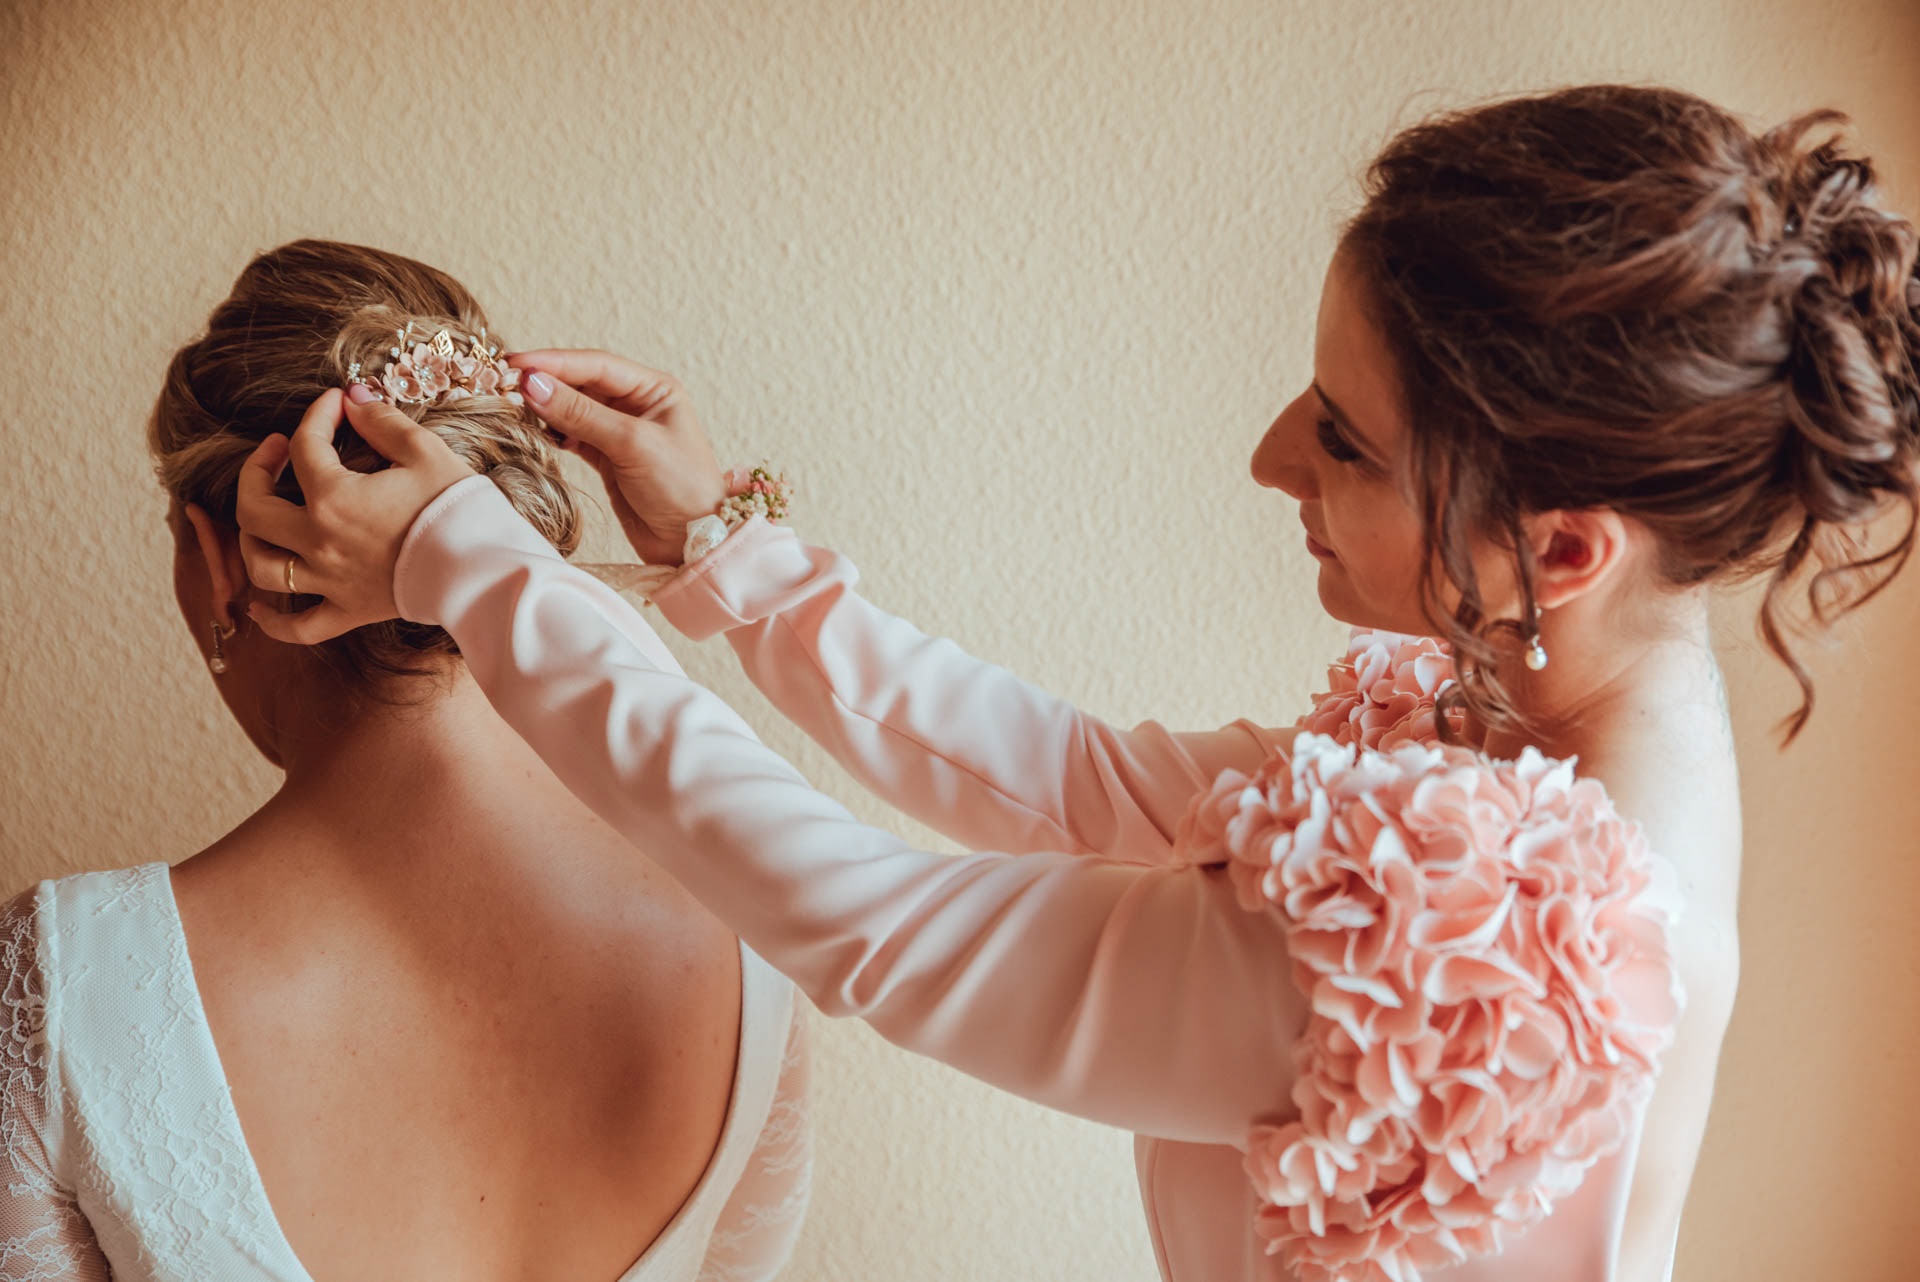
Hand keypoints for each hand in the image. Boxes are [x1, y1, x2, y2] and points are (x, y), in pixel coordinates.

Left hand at [235, 386, 474, 642]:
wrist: (485, 571)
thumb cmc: (458, 509)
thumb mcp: (425, 452)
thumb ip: (382, 423)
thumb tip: (355, 402)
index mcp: (333, 497)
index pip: (304, 446)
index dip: (317, 414)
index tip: (336, 403)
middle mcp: (319, 541)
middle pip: (254, 508)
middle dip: (256, 471)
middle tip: (278, 451)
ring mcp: (330, 581)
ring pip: (261, 566)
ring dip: (250, 539)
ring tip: (264, 519)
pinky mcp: (350, 611)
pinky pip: (298, 627)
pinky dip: (272, 621)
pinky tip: (259, 607)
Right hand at [509, 349, 726, 564]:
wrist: (693, 542)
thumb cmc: (681, 488)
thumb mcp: (632, 444)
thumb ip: (582, 414)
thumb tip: (533, 384)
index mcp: (654, 389)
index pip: (596, 365)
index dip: (554, 362)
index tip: (516, 364)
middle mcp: (637, 405)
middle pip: (581, 383)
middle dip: (545, 383)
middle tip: (504, 384)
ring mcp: (620, 431)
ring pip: (573, 409)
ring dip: (545, 408)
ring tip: (514, 408)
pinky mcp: (607, 458)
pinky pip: (572, 435)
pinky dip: (553, 433)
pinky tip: (537, 433)